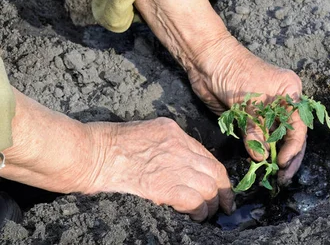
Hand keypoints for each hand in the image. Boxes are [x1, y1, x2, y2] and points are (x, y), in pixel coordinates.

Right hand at [1, 90, 233, 220]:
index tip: (220, 186)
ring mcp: (173, 163)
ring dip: (211, 204)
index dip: (215, 174)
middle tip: (224, 206)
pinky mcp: (164, 184)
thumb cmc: (102, 144)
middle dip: (223, 190)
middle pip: (214, 170)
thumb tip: (172, 164)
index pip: (205, 154)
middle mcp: (178, 144)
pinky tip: (196, 217)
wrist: (86, 153)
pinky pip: (194, 199)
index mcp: (172, 131)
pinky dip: (199, 210)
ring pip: (208, 186)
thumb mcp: (139, 134)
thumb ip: (161, 145)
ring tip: (208, 215)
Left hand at [187, 35, 306, 185]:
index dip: (293, 148)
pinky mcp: (253, 117)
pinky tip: (261, 165)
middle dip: (289, 157)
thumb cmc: (233, 73)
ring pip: (278, 139)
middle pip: (292, 135)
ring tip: (274, 177)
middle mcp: (284, 102)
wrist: (209, 61)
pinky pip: (262, 137)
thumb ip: (255, 131)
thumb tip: (261, 159)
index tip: (283, 165)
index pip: (298, 126)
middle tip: (282, 178)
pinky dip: (261, 151)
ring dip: (275, 157)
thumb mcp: (247, 103)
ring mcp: (269, 110)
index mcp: (290, 92)